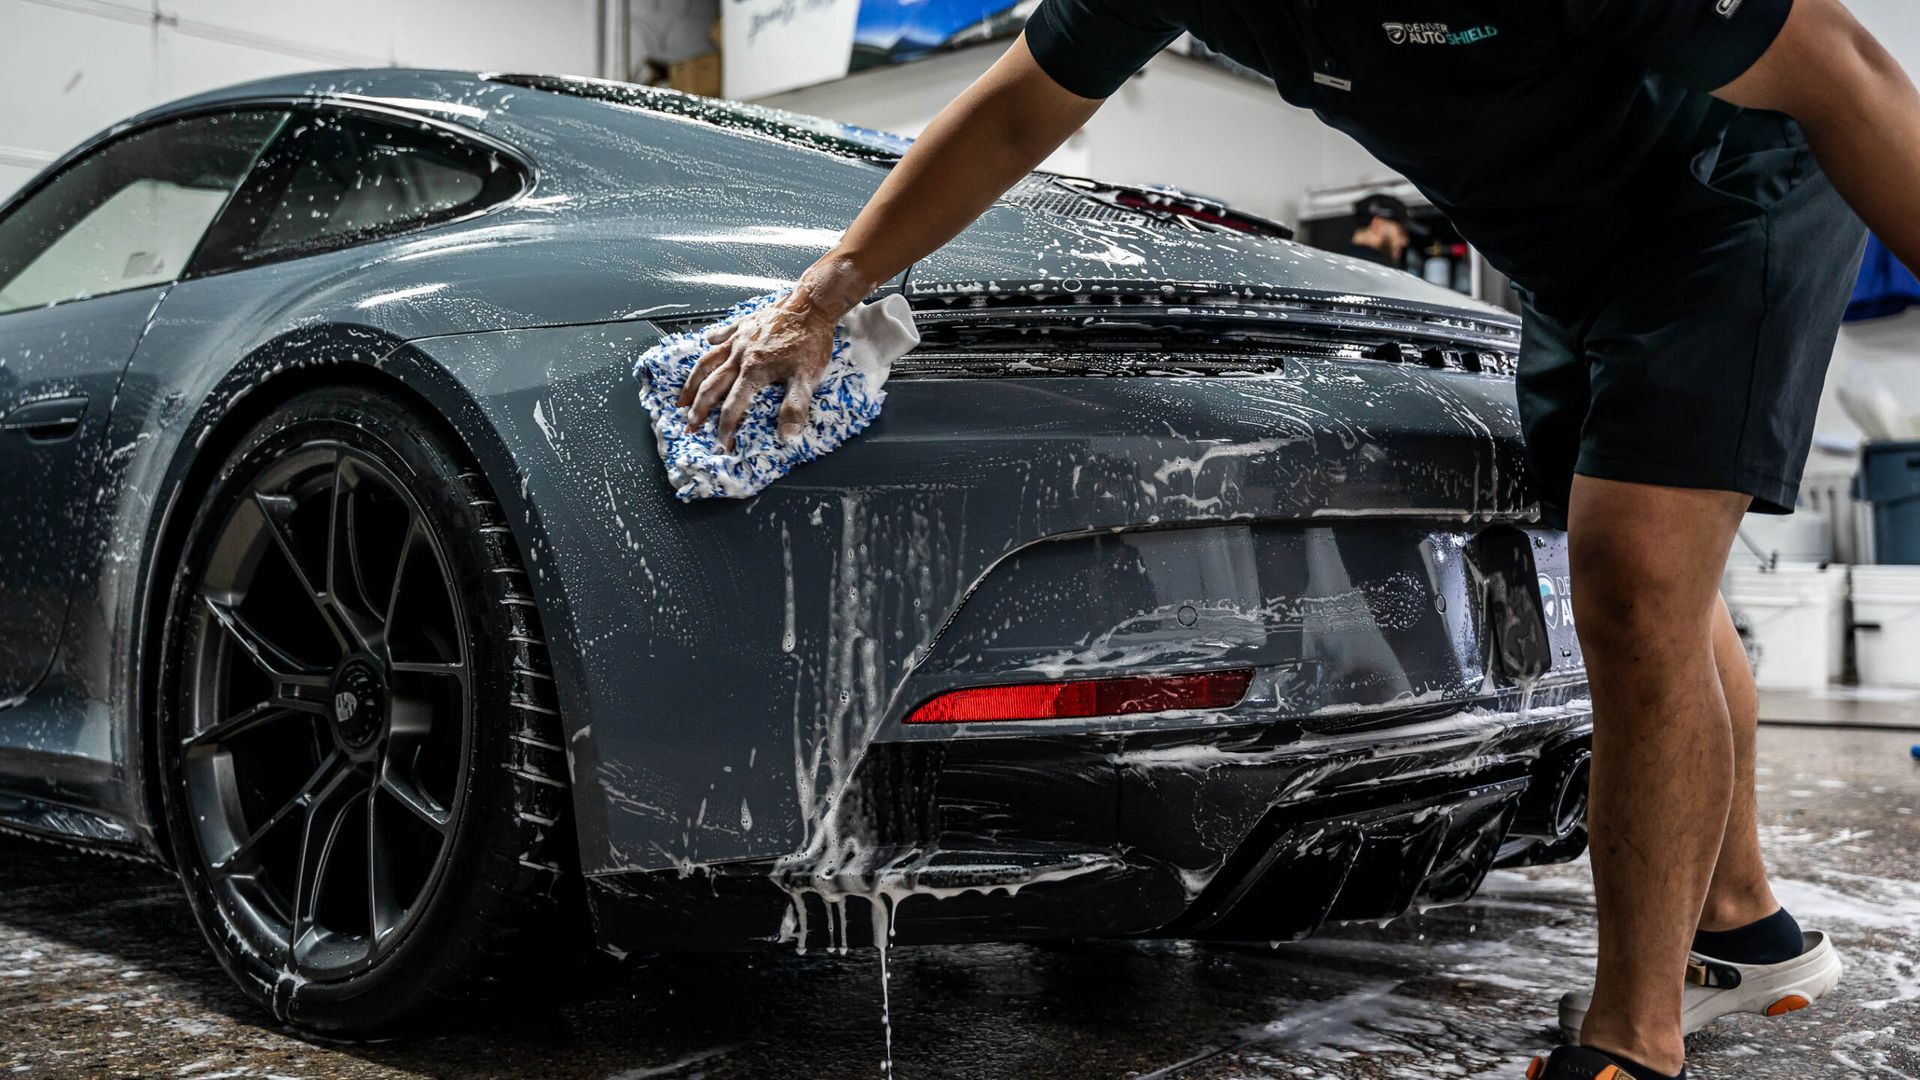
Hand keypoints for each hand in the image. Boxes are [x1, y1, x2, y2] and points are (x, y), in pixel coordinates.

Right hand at [677, 293, 838, 449]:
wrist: (811, 304)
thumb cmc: (810, 341)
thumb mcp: (807, 379)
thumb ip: (795, 408)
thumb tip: (787, 436)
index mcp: (753, 371)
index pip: (732, 407)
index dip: (726, 428)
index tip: (722, 444)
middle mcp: (739, 356)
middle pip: (711, 387)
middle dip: (698, 410)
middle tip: (689, 426)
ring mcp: (739, 339)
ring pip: (707, 362)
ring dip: (692, 382)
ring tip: (682, 397)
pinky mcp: (744, 324)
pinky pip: (722, 332)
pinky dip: (712, 340)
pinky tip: (707, 342)